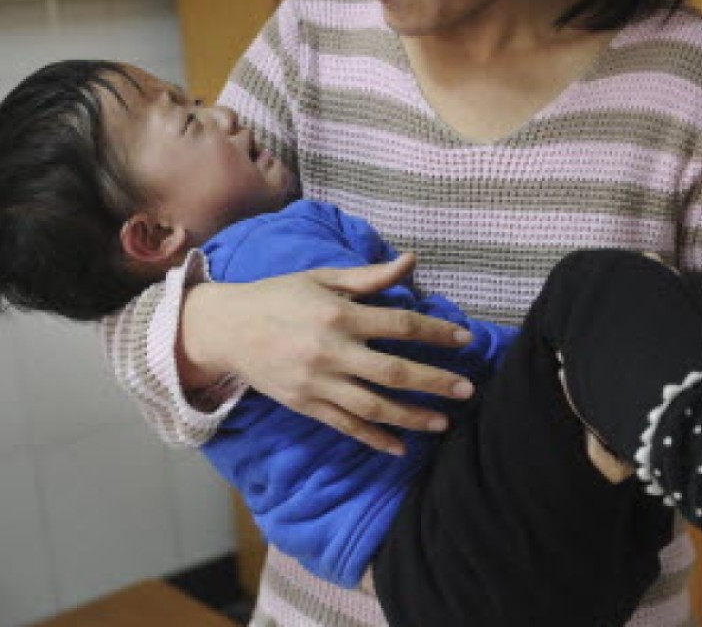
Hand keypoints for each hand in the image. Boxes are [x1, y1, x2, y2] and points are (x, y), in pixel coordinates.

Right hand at [180, 254, 474, 454]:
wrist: (226, 329)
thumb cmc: (279, 296)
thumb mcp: (322, 278)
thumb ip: (369, 277)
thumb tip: (411, 261)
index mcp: (339, 316)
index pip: (401, 324)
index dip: (436, 331)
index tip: (466, 338)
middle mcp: (331, 353)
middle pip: (394, 371)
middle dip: (435, 381)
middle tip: (468, 389)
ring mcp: (318, 383)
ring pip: (374, 406)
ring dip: (412, 417)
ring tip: (443, 423)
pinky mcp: (305, 405)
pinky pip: (345, 426)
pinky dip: (373, 439)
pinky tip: (399, 448)